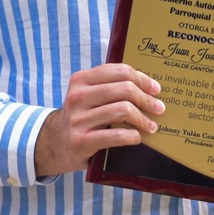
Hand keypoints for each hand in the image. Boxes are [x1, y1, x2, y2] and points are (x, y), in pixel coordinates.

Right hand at [34, 64, 163, 177]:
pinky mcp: (81, 141)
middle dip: (147, 99)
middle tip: (159, 108)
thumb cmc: (82, 117)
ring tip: (151, 126)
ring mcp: (78, 120)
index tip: (156, 89)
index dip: (143, 79)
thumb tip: (150, 87)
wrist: (54, 143)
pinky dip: (133, 136)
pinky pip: (117, 135)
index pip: (120, 71)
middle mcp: (77, 97)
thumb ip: (111, 86)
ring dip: (143, 119)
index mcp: (81, 80)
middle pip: (125, 89)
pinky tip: (137, 137)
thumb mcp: (89, 95)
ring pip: (123, 111)